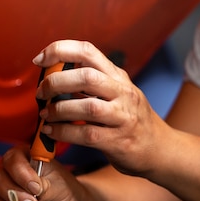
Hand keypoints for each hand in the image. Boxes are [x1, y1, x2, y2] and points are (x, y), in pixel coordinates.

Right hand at [0, 145, 86, 200]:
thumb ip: (45, 187)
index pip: (13, 158)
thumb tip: (32, 190)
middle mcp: (13, 169)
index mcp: (29, 156)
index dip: (22, 173)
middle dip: (15, 191)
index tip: (36, 187)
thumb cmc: (65, 193)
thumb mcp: (60, 188)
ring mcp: (6, 186)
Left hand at [32, 40, 168, 176]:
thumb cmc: (131, 120)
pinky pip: (86, 135)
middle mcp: (123, 93)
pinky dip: (63, 132)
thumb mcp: (118, 93)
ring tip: (45, 115)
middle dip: (56, 82)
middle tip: (41, 92)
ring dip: (58, 110)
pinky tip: (52, 131)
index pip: (88, 51)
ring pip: (87, 107)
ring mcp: (123, 117)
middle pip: (86, 76)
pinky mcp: (118, 141)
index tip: (40, 59)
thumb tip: (53, 75)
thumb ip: (92, 83)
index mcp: (118, 77)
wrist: (159, 149)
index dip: (60, 50)